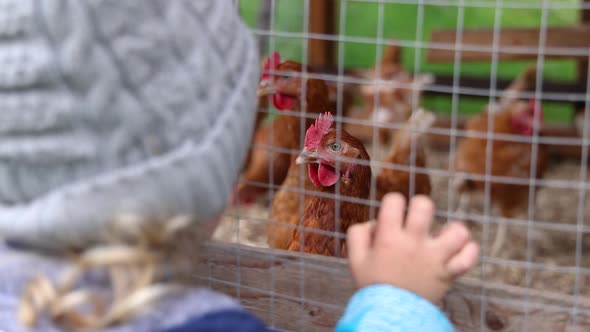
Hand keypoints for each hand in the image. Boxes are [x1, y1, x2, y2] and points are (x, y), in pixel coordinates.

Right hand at [346, 193, 478, 302]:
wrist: (390, 317)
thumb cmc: (373, 286)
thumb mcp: (355, 259)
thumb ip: (358, 234)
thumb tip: (373, 223)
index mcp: (389, 237)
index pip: (394, 201)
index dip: (393, 202)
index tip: (393, 213)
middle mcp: (414, 243)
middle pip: (425, 206)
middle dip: (420, 206)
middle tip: (416, 220)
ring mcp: (435, 258)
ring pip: (457, 230)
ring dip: (451, 229)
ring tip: (442, 236)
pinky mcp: (448, 273)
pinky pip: (469, 257)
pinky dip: (469, 250)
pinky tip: (459, 249)